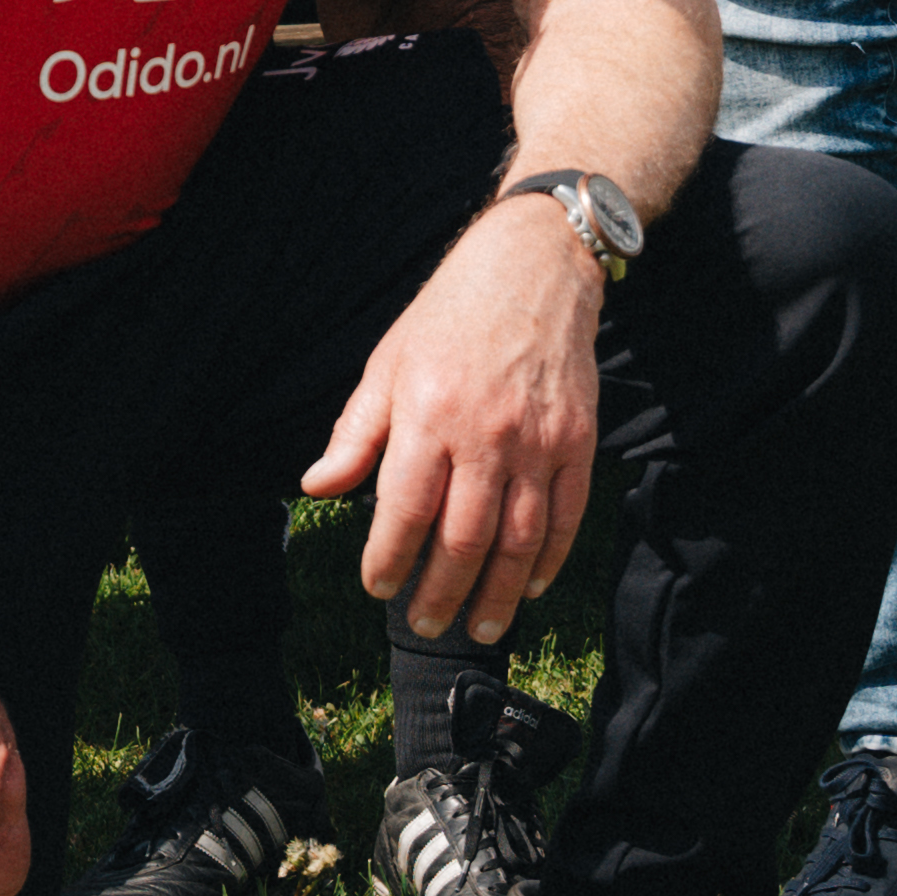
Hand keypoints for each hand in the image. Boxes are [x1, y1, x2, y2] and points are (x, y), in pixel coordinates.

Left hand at [302, 199, 607, 645]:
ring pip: (518, 541)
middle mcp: (485, 434)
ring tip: (479, 628)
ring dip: (497, 595)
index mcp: (427, 415)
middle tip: (425, 624)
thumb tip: (318, 487)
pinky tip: (528, 587)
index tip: (377, 587)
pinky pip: (566, 517)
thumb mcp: (386, 364)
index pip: (403, 510)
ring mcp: (538, 442)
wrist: (533, 268)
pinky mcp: (578, 442)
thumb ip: (356, 434)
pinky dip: (548, 561)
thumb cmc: (447, 317)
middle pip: (464, 539)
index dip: (388, 559)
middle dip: (441, 593)